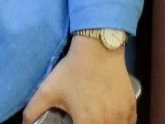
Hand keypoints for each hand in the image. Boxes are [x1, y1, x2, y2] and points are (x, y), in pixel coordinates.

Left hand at [22, 35, 137, 123]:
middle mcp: (108, 122)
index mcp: (87, 122)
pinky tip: (112, 120)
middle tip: (84, 120)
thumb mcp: (47, 89)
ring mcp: (122, 116)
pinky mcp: (131, 108)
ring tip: (95, 119)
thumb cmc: (73, 69)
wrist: (99, 49)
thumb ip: (33, 111)